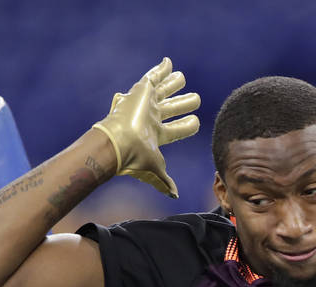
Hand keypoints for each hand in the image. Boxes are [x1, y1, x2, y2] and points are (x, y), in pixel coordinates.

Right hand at [91, 58, 199, 196]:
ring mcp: (146, 104)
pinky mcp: (141, 91)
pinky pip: (152, 76)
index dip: (187, 125)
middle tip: (195, 99)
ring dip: (174, 84)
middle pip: (171, 108)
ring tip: (182, 77)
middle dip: (183, 103)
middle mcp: (151, 118)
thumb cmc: (136, 158)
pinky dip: (161, 69)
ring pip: (164, 91)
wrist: (120, 143)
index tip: (196, 122)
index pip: (176, 129)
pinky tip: (169, 62)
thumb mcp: (155, 170)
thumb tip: (174, 195)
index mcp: (156, 135)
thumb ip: (164, 181)